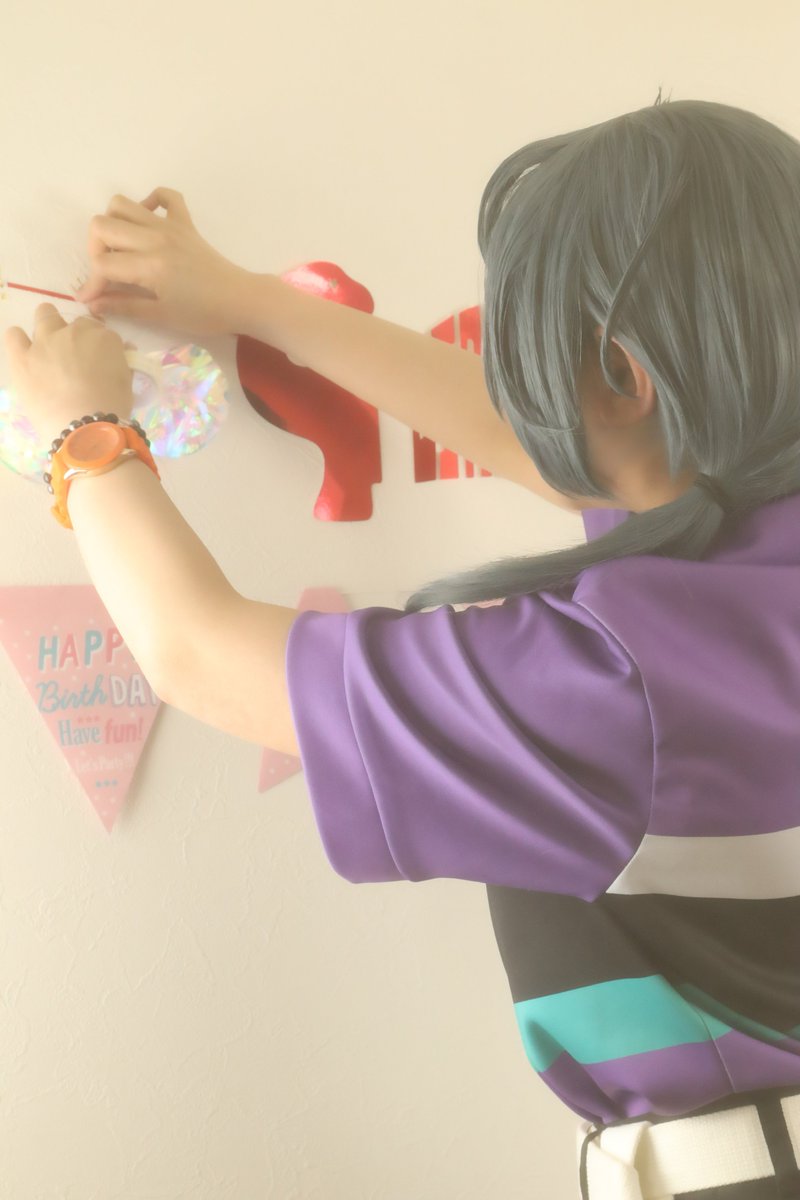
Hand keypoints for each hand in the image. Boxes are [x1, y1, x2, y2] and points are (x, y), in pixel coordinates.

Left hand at [4, 303, 134, 450]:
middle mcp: (73, 332)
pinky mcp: (22, 358)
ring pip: (44, 315)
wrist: (86, 431)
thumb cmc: (113, 409)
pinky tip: (25, 353)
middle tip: (76, 356)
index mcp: (103, 338)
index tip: (98, 360)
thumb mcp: (127, 382)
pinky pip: (14, 336)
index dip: (98, 345)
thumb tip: (123, 350)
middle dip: (76, 333)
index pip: (100, 330)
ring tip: (49, 351)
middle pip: (74, 321)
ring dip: (49, 327)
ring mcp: (45, 342)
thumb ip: (122, 362)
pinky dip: (19, 340)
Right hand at [74, 187, 246, 337]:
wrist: (240, 300)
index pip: (103, 264)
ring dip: (114, 223)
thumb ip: (124, 307)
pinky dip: (149, 202)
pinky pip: (164, 195)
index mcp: (149, 265)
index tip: (90, 298)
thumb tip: (92, 304)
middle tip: (108, 271)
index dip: (91, 283)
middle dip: (95, 249)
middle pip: (102, 224)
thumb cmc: (203, 314)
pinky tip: (148, 224)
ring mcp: (170, 225)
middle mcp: (155, 238)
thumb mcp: (161, 316)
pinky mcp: (185, 221)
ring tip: (122, 248)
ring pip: (123, 204)